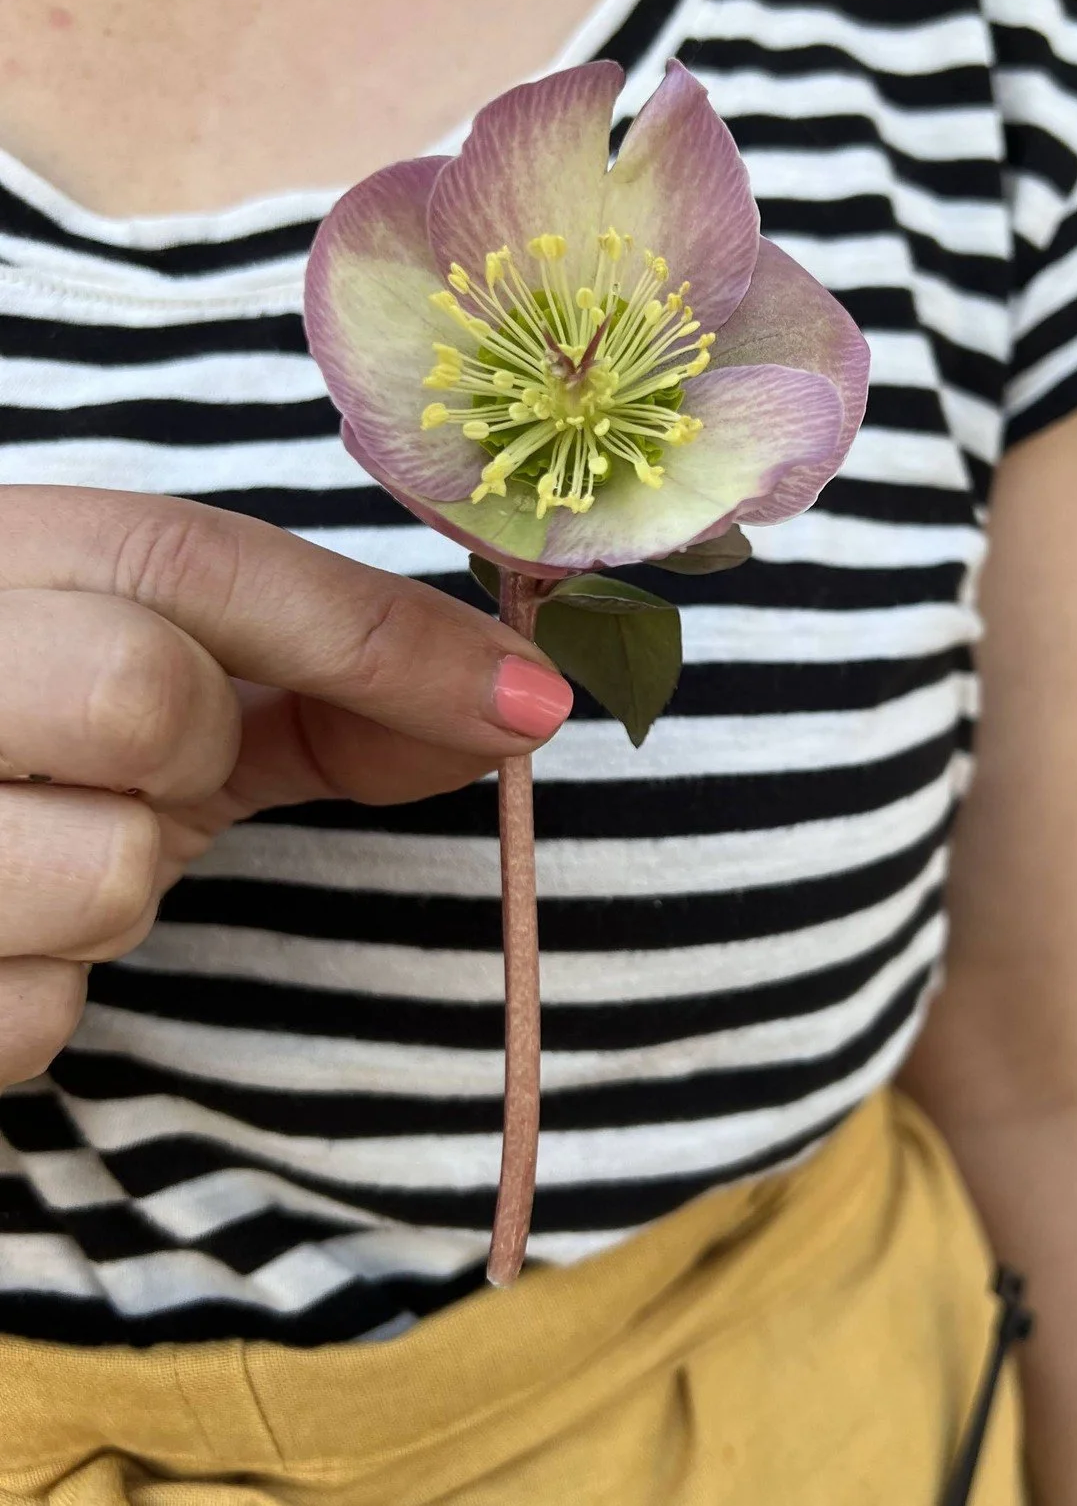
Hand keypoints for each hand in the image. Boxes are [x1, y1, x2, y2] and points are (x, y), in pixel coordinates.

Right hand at [0, 486, 572, 1087]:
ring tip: (41, 853)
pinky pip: (31, 1013)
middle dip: (194, 752)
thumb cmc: (26, 753)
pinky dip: (43, 996)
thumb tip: (520, 708)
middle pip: (145, 690)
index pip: (191, 556)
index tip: (532, 705)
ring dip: (116, 888)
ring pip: (103, 867)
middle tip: (144, 770)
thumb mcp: (161, 688)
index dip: (378, 634)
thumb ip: (324, 684)